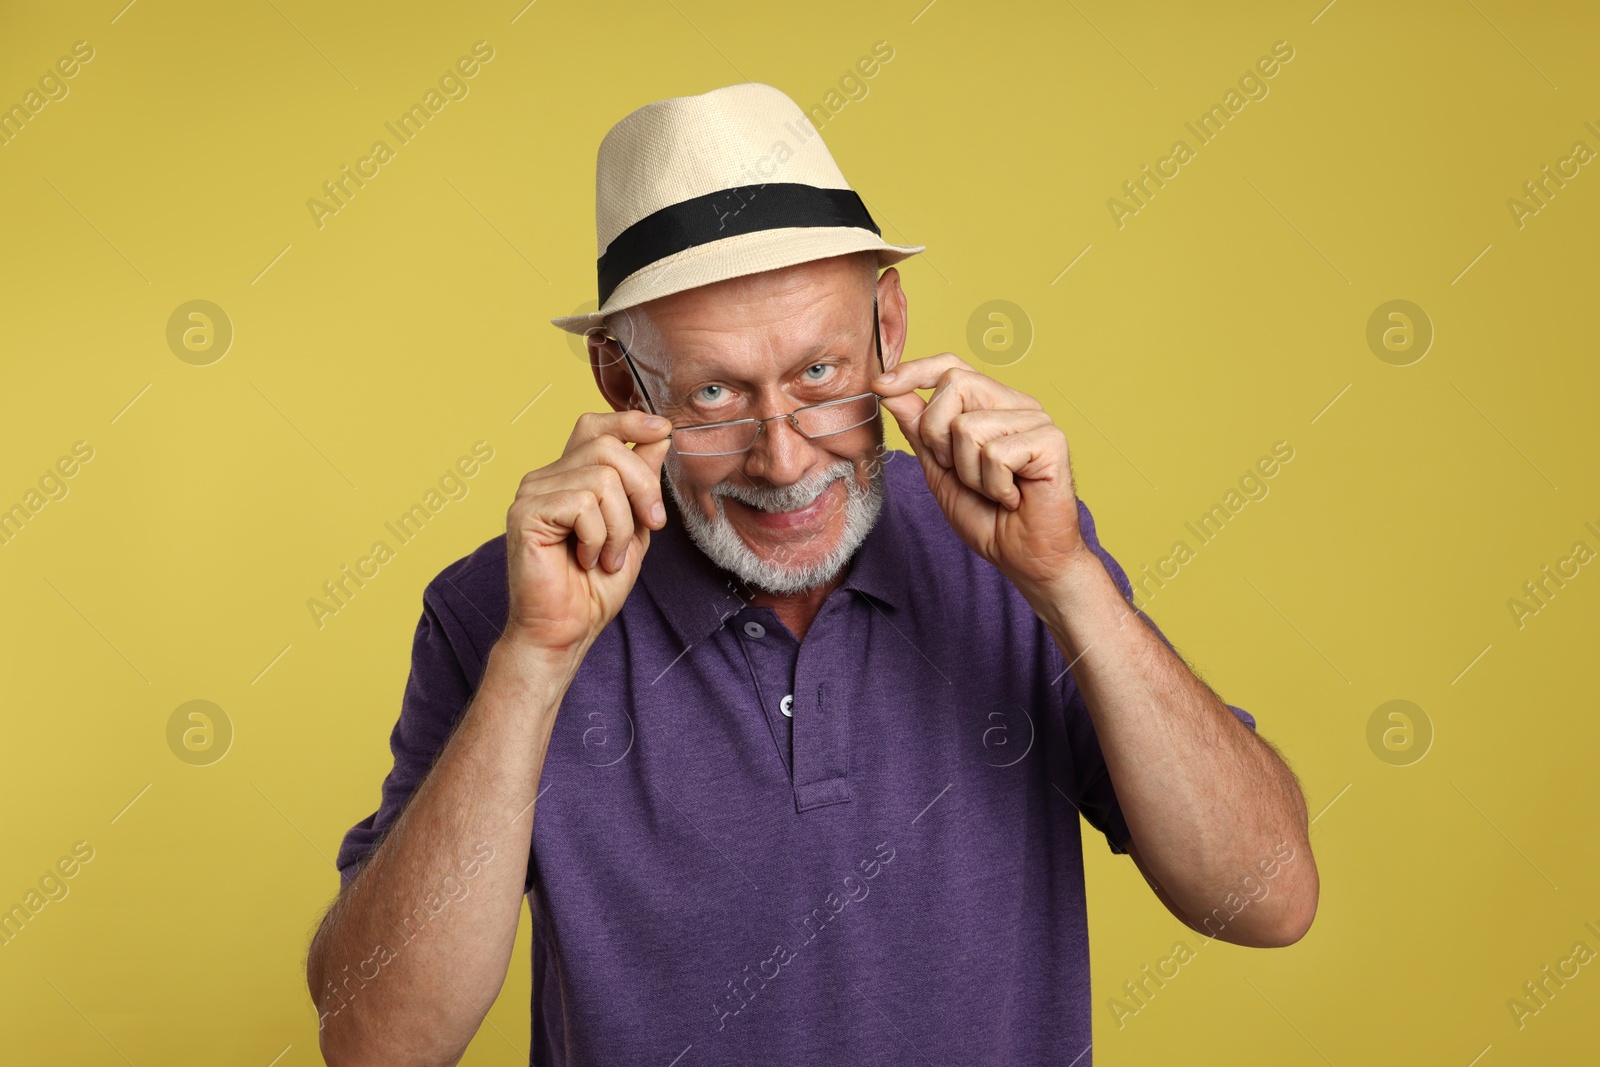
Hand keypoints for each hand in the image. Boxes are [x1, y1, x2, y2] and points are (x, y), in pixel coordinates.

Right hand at [503, 410, 671, 654]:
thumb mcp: (634, 528)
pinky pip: (583, 504)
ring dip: (621, 526)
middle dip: (643, 487)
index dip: (629, 420)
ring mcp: (532, 493)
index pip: (594, 426)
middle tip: (650, 526)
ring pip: (602, 478)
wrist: (565, 632)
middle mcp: (545, 478)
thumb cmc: (593, 588)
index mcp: (568, 477)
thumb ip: (640, 484)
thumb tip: (658, 437)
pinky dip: (599, 537)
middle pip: (608, 447)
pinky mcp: (525, 514)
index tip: (662, 429)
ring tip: (609, 555)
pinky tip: (587, 559)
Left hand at [873, 354, 1091, 600]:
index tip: (880, 387)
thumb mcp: (939, 471)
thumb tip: (891, 391)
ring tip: (993, 490)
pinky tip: (1012, 497)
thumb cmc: (988, 517)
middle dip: (937, 435)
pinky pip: (995, 453)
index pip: (951, 366)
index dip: (914, 371)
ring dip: (969, 472)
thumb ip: (919, 430)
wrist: (1024, 558)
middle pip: (954, 384)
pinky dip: (994, 485)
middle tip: (959, 471)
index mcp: (991, 405)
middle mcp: (1015, 404)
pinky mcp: (1051, 440)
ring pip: (968, 425)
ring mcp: (1036, 419)